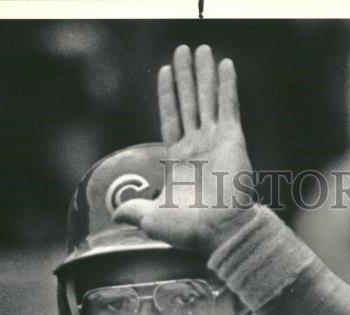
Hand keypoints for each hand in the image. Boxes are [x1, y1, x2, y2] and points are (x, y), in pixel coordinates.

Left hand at [113, 44, 253, 255]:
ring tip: (200, 48)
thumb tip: (115, 213)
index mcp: (180, 162)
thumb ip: (134, 210)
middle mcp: (198, 147)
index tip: (164, 71)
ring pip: (207, 99)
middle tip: (182, 49)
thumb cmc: (189, 230)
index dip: (167, 95)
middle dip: (185, 76)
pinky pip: (229, 106)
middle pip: (189, 103)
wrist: (221, 232)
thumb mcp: (152, 219)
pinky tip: (225, 65)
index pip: (171, 119)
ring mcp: (217, 142)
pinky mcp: (234, 140)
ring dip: (204, 73)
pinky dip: (227, 85)